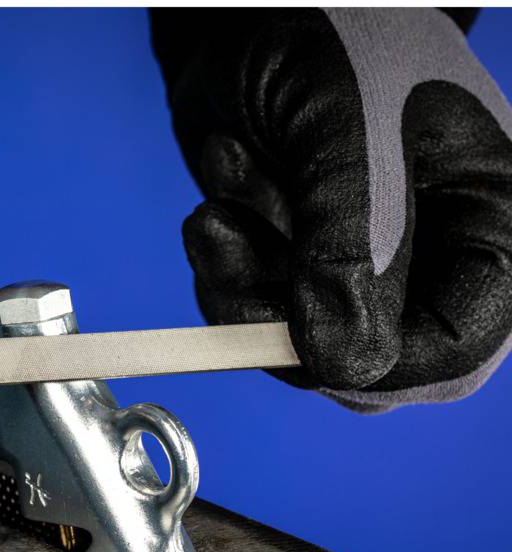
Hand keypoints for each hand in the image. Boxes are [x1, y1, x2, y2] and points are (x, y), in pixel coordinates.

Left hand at [164, 9, 511, 410]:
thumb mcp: (345, 132)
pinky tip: (222, 188)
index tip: (306, 341)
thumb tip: (346, 363)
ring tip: (234, 175)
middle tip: (239, 237)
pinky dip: (220, 259)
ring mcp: (347, 257)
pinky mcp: (283, 254)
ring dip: (241, 272)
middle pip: (368, 353)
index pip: (461, 339)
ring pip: (294, 335)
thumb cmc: (318, 34)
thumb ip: (352, 247)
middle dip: (289, 310)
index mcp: (484, 215)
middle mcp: (422, 250)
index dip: (386, 362)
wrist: (237, 12)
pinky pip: (246, 306)